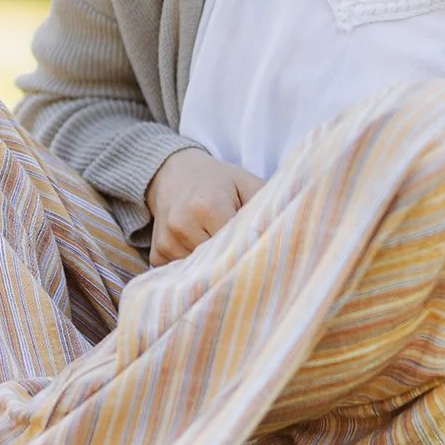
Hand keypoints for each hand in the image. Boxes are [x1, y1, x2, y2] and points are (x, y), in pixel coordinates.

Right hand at [143, 147, 264, 266]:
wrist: (172, 172)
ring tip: (216, 244)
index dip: (248, 248)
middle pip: (217, 261)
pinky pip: (180, 273)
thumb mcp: (247, 183)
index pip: (235, 244)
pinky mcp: (157, 253)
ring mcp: (167, 240)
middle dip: (231, 259)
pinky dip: (192, 268)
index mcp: (208, 206)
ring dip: (211, 264)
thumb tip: (287, 233)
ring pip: (200, 270)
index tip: (258, 250)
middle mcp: (183, 225)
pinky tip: (198, 250)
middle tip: (240, 251)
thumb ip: (266, 205)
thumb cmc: (217, 180)